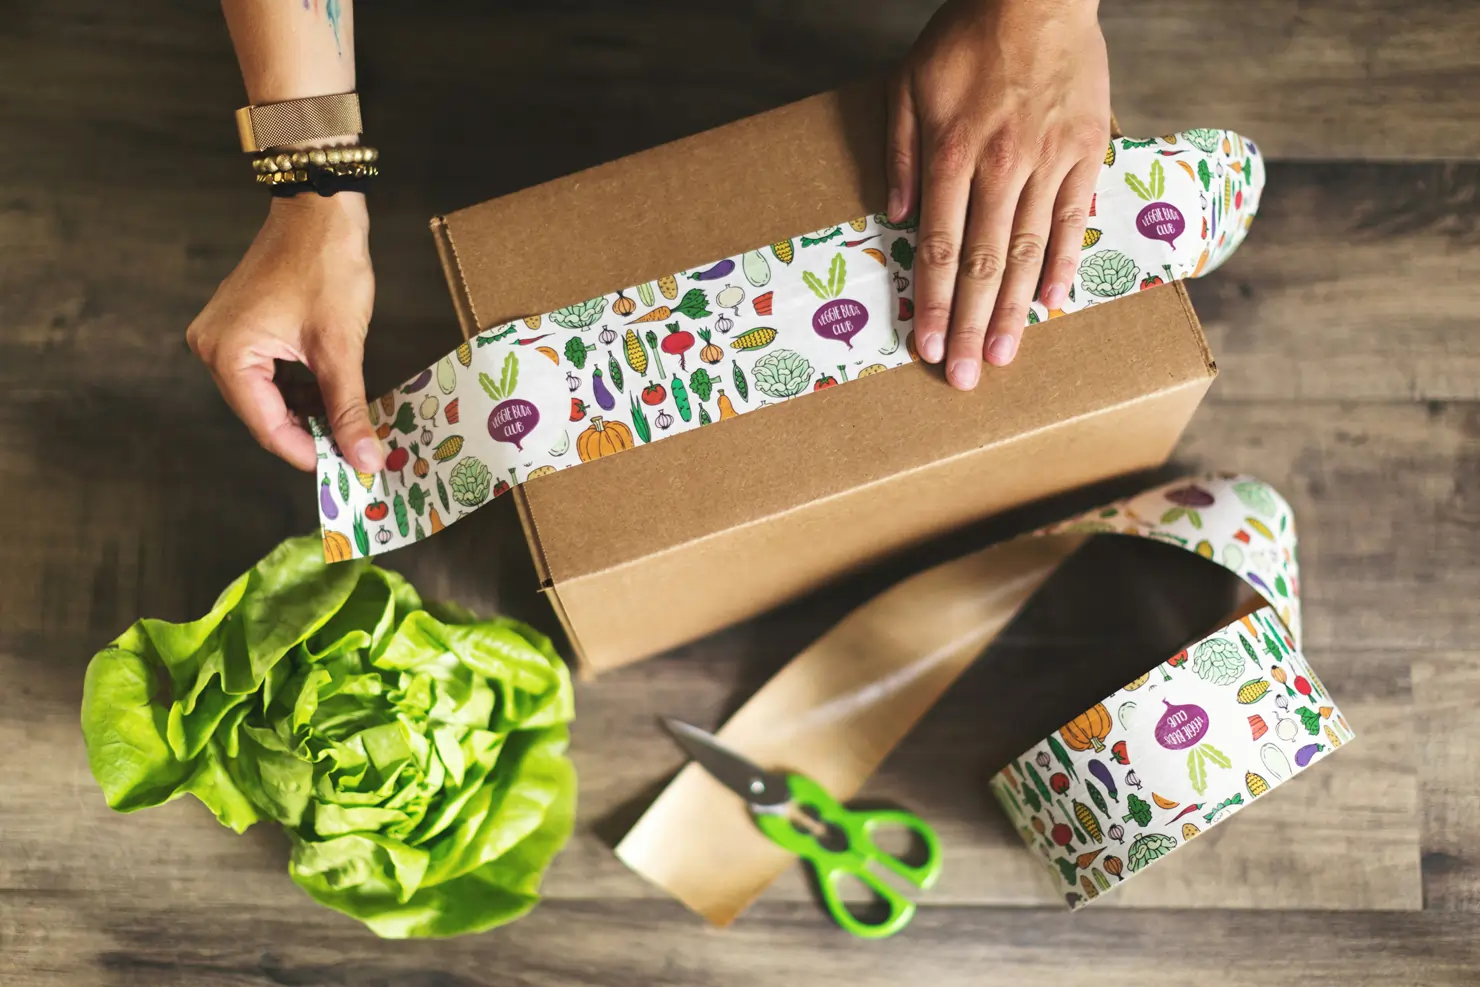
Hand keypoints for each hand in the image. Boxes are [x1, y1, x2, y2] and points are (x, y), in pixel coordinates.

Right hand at [187, 192, 383, 472]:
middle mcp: (212, 347)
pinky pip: (266, 372)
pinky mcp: (239, 326)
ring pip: (267, 395)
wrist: (319, 208)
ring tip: (348, 427)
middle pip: (263, 413)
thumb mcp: (341, 347)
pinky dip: (298, 388)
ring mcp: (222, 335)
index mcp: (227, 355)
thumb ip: (348, 409)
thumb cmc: (327, 267)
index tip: (344, 469)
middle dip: (308, 434)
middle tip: (351, 454)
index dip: (307, 453)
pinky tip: (331, 398)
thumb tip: (363, 459)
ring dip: (306, 412)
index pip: (266, 426)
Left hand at [889, 0, 1109, 388]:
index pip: (939, 248)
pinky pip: (1075, 221)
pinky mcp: (1086, 154)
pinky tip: (1051, 304)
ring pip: (1029, 253)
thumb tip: (896, 219)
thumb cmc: (965, 39)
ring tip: (1001, 357)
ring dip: (1013, 312)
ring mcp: (1049, 164)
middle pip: (982, 265)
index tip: (925, 347)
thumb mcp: (906, 86)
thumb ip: (899, 155)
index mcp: (953, 154)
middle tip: (963, 377)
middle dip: (970, 327)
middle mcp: (1002, 168)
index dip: (932, 303)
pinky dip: (1063, 265)